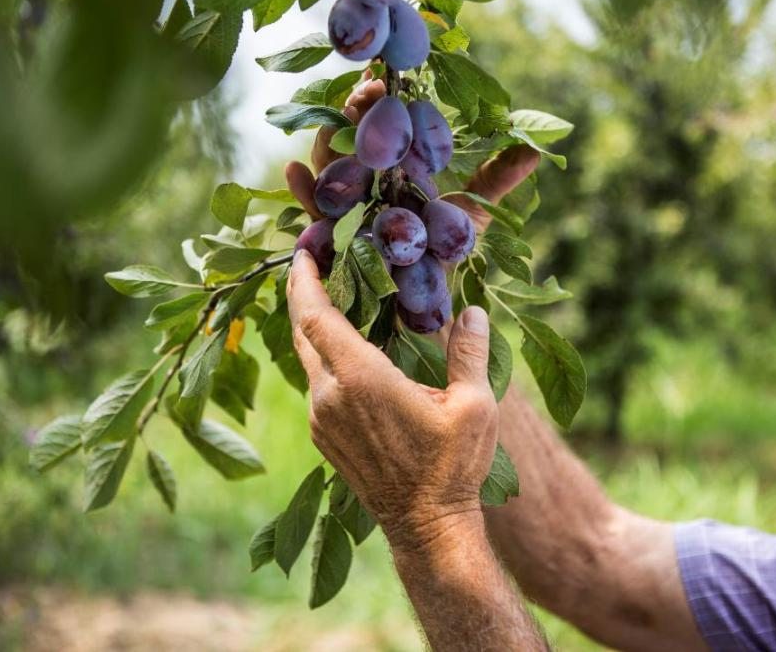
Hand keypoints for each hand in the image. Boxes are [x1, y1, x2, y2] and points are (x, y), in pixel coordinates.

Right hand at [285, 77, 540, 231]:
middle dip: (357, 111)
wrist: (431, 303)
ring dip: (329, 141)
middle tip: (372, 88)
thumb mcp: (473, 212)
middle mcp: (366, 184)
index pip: (382, 124)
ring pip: (328, 167)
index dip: (381, 98)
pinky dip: (301, 191)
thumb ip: (497, 178)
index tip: (391, 75)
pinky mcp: (331, 238)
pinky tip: (293, 171)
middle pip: (351, 138)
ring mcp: (345, 209)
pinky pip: (310, 211)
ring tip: (342, 119)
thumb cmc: (446, 254)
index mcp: (395, 169)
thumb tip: (539, 147)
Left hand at [287, 249, 498, 547]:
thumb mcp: (474, 405)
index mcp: (360, 378)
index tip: (304, 248)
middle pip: (302, 330)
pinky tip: (346, 346)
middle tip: (315, 259)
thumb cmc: (452, 466)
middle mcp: (330, 395)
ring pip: (307, 358)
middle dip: (304, 291)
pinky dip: (323, 354)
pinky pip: (315, 383)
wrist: (426, 526)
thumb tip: (472, 310)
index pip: (316, 315)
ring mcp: (322, 418)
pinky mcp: (324, 435)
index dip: (305, 278)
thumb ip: (469, 351)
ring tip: (336, 295)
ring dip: (315, 324)